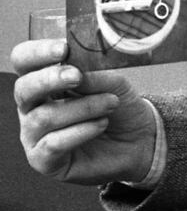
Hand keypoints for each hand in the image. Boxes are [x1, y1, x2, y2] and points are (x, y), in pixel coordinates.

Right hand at [10, 39, 156, 184]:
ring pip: (44, 117)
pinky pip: (53, 144)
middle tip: (77, 76)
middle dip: (49, 80)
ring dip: (82, 107)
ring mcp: (35, 135)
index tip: (62, 49)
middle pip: (23, 90)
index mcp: (44, 81)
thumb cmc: (119, 106)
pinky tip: (101, 124)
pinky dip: (81, 131)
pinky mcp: (44, 161)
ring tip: (111, 103)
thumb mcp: (113, 83)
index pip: (24, 61)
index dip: (37, 53)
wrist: (138, 139)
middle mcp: (32, 107)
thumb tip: (77, 69)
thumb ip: (94, 74)